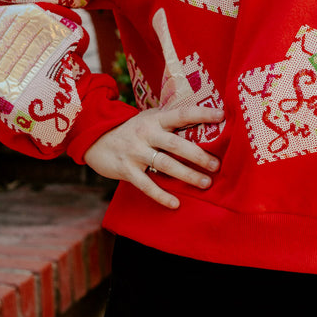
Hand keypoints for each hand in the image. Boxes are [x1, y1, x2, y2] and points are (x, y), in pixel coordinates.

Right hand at [83, 103, 222, 209]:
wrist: (95, 138)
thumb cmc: (133, 129)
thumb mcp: (149, 118)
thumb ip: (171, 121)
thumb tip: (204, 122)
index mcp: (156, 119)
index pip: (181, 114)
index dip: (201, 114)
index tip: (222, 116)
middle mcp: (147, 133)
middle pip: (176, 144)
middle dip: (198, 155)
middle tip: (216, 165)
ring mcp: (136, 152)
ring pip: (165, 165)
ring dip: (187, 175)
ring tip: (205, 183)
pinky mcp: (126, 169)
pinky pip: (146, 185)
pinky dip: (161, 195)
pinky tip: (176, 203)